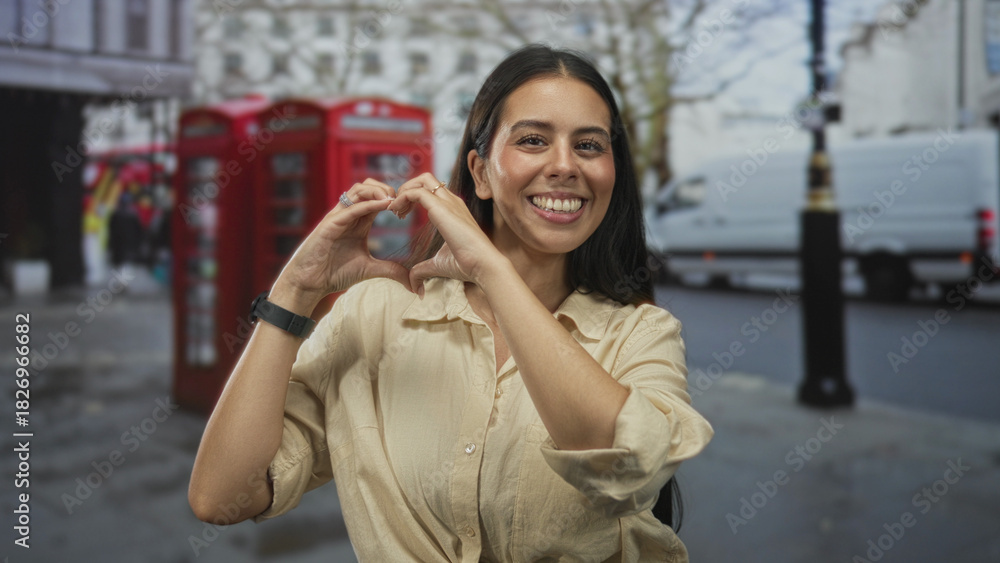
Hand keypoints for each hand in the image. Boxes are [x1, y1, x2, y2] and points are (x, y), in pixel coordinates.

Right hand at [271, 179, 411, 312]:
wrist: (311, 283)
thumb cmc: (335, 273)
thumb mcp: (370, 269)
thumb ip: (391, 270)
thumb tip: (413, 283)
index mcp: (358, 221)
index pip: (377, 198)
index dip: (394, 198)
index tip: (409, 208)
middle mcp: (349, 214)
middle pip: (368, 186)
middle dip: (387, 188)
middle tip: (402, 201)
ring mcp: (338, 216)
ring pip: (358, 189)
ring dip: (378, 190)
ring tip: (393, 199)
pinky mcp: (330, 223)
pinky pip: (351, 207)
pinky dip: (369, 203)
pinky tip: (385, 204)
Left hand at [388, 173, 501, 294]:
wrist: (483, 265)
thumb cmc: (467, 265)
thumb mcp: (439, 265)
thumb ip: (423, 270)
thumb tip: (413, 284)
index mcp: (453, 210)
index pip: (431, 191)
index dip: (412, 198)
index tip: (401, 216)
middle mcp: (451, 202)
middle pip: (426, 179)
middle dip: (407, 188)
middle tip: (396, 209)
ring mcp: (448, 202)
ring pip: (422, 180)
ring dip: (404, 191)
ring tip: (394, 210)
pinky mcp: (442, 208)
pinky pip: (417, 192)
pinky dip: (402, 197)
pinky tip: (396, 212)